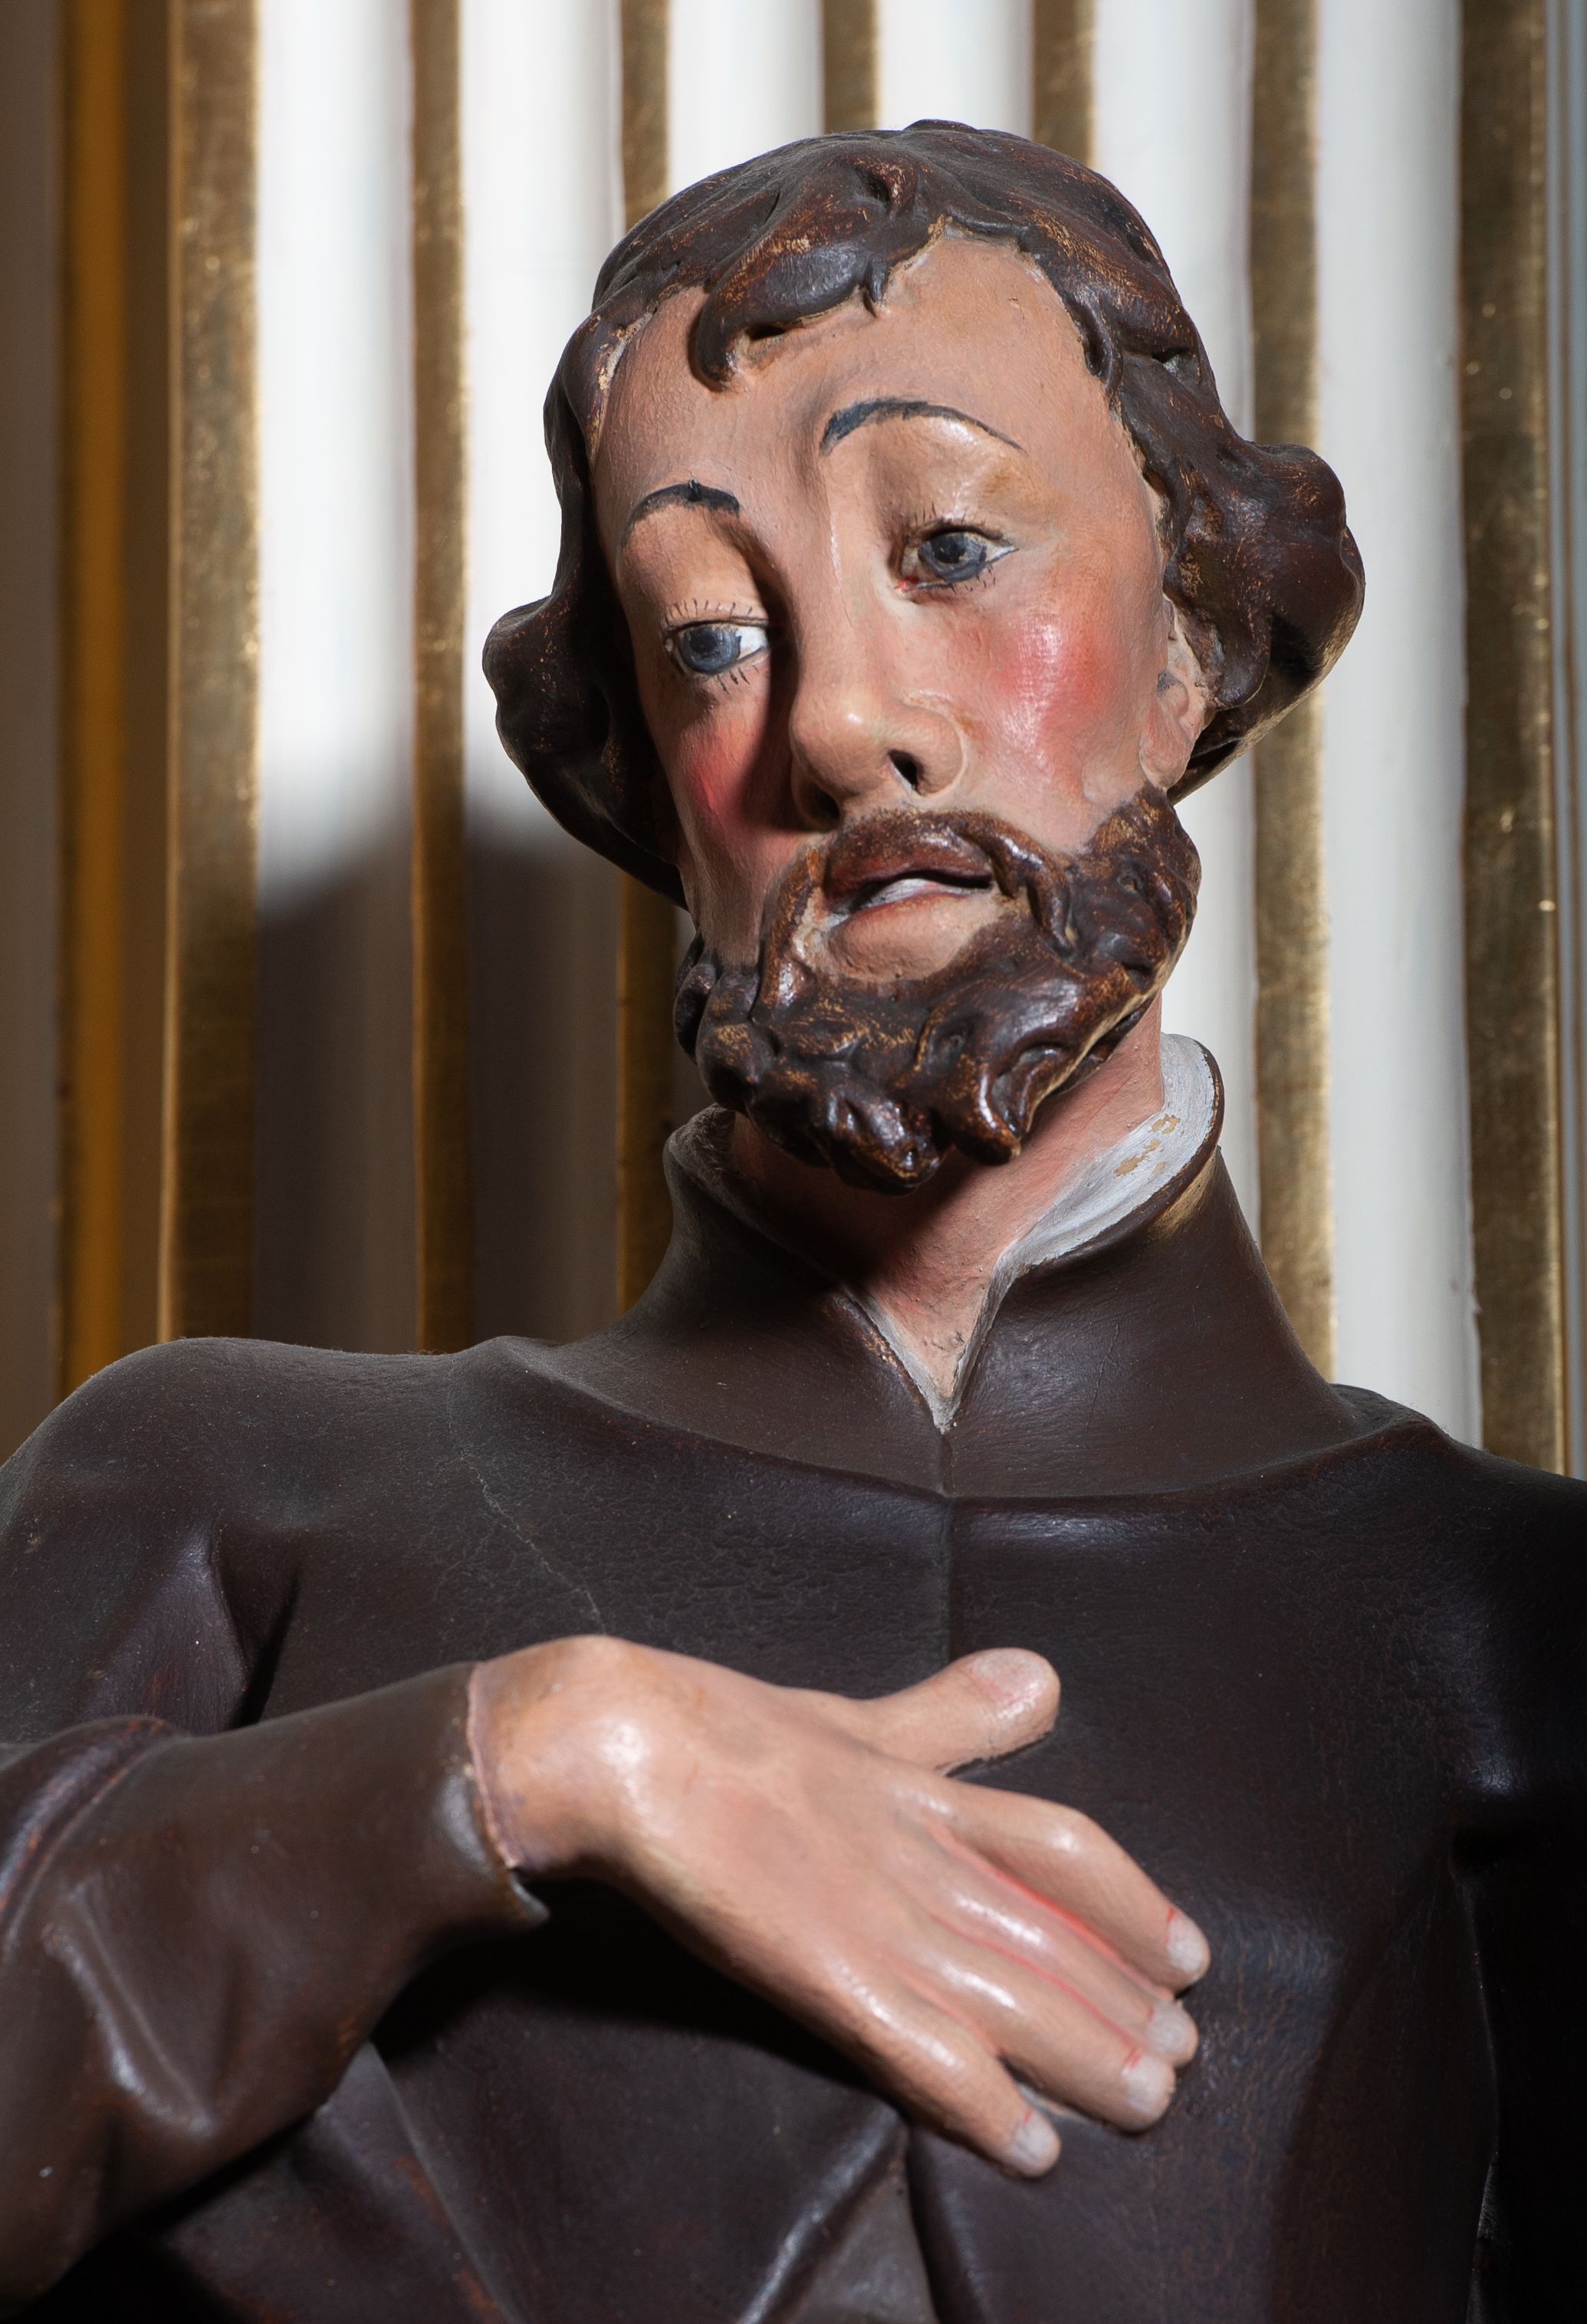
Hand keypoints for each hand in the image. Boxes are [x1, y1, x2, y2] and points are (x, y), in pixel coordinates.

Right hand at [468, 1637, 1207, 2177]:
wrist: (626, 1742)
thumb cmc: (726, 1727)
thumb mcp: (857, 1712)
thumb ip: (949, 1711)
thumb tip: (1043, 1677)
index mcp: (927, 1794)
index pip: (1064, 1849)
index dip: (1133, 1904)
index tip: (1186, 1952)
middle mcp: (923, 1857)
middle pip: (1056, 1936)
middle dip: (1127, 2001)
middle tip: (1186, 2058)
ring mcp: (880, 1916)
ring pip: (1016, 1995)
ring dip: (1090, 2055)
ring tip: (1149, 2102)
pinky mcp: (829, 1973)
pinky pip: (928, 2050)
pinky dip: (988, 2103)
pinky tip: (1032, 2149)